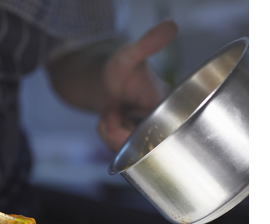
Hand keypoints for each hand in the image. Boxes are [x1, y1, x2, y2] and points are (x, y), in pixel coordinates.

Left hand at [98, 19, 177, 150]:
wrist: (99, 77)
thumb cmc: (116, 65)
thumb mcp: (127, 56)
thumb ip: (146, 45)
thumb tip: (170, 26)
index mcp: (168, 103)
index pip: (159, 133)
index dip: (134, 132)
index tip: (117, 114)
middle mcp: (163, 119)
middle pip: (142, 147)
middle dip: (117, 133)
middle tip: (110, 111)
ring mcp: (149, 131)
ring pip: (129, 151)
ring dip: (110, 133)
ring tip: (110, 112)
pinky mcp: (137, 138)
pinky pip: (121, 150)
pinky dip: (108, 136)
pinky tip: (110, 119)